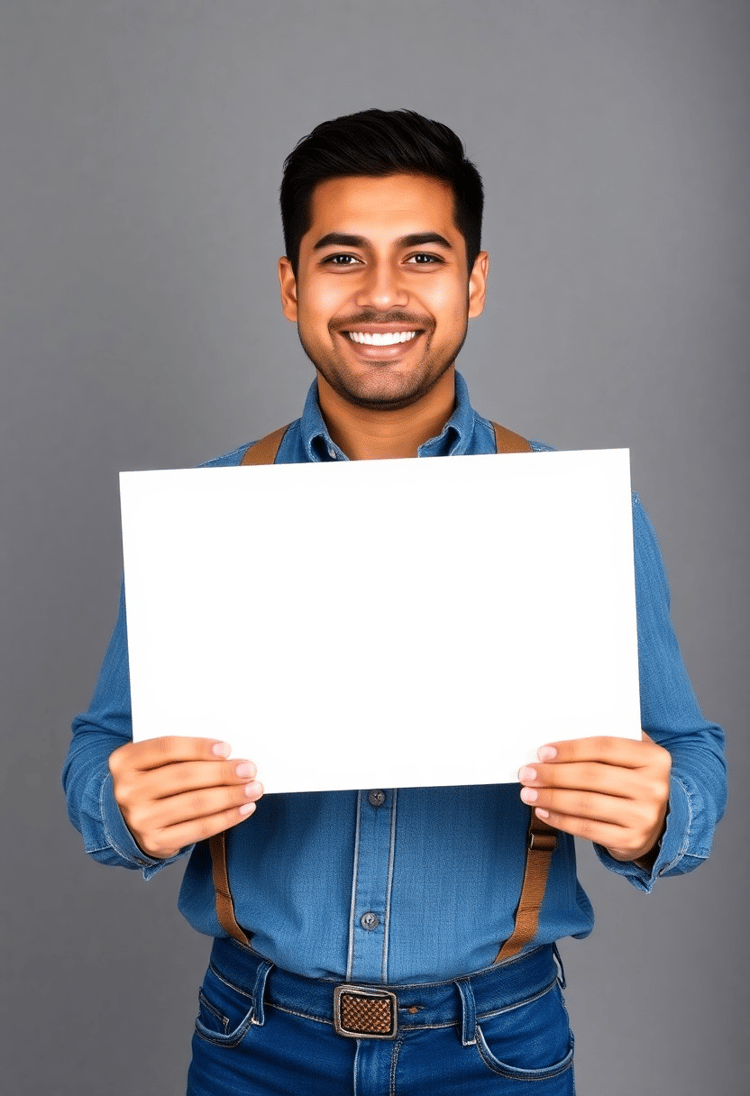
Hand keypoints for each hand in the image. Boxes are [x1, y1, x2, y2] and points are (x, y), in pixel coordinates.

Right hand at [108, 737, 263, 859]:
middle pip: (184, 777)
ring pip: (195, 804)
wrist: (124, 818)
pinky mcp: (155, 842)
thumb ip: (179, 754)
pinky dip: (227, 818)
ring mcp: (140, 819)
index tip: (227, 749)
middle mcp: (127, 791)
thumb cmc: (150, 780)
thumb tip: (227, 754)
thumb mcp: (151, 761)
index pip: (166, 748)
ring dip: (230, 796)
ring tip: (254, 788)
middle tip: (249, 769)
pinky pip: (198, 829)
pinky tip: (245, 808)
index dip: (198, 747)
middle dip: (222, 773)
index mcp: (125, 761)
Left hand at [517, 733, 670, 863]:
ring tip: (529, 793)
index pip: (605, 747)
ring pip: (586, 804)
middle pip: (592, 776)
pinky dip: (561, 820)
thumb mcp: (632, 757)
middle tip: (527, 773)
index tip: (543, 752)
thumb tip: (558, 740)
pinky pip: (587, 829)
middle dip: (553, 774)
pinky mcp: (631, 840)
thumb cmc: (634, 780)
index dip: (571, 749)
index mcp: (655, 758)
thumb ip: (606, 745)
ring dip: (551, 797)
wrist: (661, 822)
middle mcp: (654, 787)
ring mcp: (644, 816)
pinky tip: (544, 811)